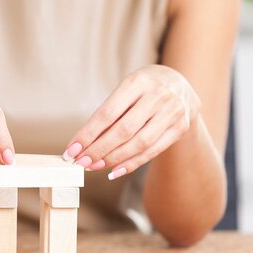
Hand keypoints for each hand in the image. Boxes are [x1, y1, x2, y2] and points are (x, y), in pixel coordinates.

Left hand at [62, 65, 200, 178]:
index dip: (87, 134)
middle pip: (123, 131)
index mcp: (137, 82)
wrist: (180, 85)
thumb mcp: (126, 90)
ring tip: (94, 167)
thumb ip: (109, 114)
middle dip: (98, 150)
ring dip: (113, 159)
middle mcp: (157, 95)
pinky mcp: (180, 128)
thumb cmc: (143, 89)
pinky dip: (131, 164)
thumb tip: (83, 144)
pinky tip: (114, 171)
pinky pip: (152, 151)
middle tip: (81, 163)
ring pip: (138, 144)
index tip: (71, 150)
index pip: (107, 113)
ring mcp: (172, 112)